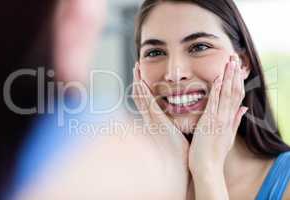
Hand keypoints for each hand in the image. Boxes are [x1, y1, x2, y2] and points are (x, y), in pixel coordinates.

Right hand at [132, 63, 189, 198]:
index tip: (142, 75)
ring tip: (136, 68)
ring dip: (137, 82)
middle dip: (137, 80)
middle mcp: (150, 120)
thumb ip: (173, 124)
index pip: (145, 100)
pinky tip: (140, 81)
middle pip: (139, 96)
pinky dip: (142, 92)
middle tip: (136, 66)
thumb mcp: (175, 134)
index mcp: (155, 121)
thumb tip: (177, 117)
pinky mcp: (157, 122)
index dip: (142, 87)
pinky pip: (147, 103)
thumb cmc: (181, 152)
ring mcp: (151, 121)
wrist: (180, 166)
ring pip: (141, 97)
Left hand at [188, 55, 247, 174]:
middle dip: (234, 74)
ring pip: (227, 95)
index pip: (237, 96)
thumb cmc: (215, 153)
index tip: (237, 68)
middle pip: (234, 92)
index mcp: (230, 119)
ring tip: (229, 61)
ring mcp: (219, 119)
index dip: (238, 81)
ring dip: (228, 77)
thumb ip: (236, 120)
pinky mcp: (210, 122)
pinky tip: (219, 79)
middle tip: (234, 58)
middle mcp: (227, 117)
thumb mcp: (229, 136)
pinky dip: (218, 91)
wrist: (207, 167)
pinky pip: (215, 103)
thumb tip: (244, 108)